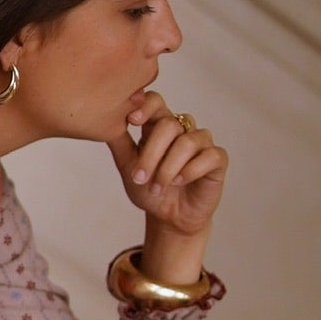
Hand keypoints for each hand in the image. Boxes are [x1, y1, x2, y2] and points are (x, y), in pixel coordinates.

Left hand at [109, 91, 227, 287]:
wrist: (169, 218)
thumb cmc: (149, 190)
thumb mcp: (128, 167)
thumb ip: (119, 143)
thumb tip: (103, 121)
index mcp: (158, 126)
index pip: (156, 101)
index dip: (146, 106)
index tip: (132, 121)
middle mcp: (182, 129)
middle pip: (169, 125)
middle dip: (151, 153)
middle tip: (139, 178)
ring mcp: (201, 142)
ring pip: (187, 142)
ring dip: (168, 169)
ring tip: (158, 188)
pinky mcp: (217, 159)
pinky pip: (208, 156)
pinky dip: (191, 171)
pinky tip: (180, 182)